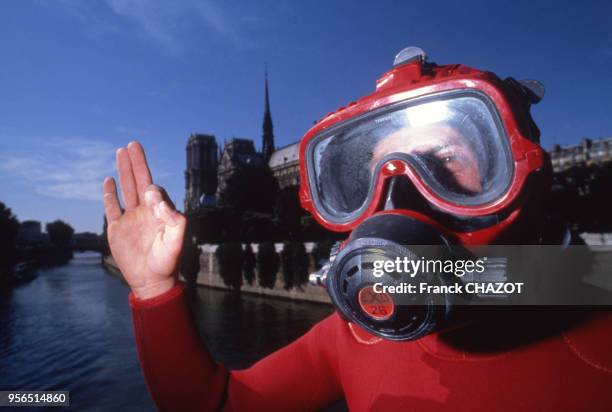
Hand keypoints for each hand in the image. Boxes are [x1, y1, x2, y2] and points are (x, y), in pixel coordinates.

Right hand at [102, 141, 185, 298]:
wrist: (152, 280)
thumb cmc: (168, 260)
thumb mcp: (177, 239)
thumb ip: (173, 218)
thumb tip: (156, 199)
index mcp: (161, 211)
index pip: (156, 191)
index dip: (153, 191)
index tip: (150, 201)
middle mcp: (146, 211)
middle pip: (140, 181)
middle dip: (137, 163)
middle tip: (133, 144)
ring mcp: (130, 218)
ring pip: (125, 189)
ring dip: (124, 171)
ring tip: (121, 152)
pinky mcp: (116, 228)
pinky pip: (112, 207)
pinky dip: (109, 194)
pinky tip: (109, 181)